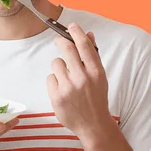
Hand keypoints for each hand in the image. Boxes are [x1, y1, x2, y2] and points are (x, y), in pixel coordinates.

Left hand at [46, 23, 114, 138]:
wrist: (94, 125)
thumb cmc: (96, 98)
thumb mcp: (100, 77)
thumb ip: (93, 56)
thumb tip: (88, 34)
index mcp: (96, 72)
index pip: (84, 46)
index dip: (77, 32)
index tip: (71, 25)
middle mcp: (83, 78)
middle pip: (67, 49)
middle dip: (61, 40)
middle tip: (59, 39)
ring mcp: (69, 87)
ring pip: (56, 63)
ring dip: (59, 67)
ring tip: (66, 78)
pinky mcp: (57, 96)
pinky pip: (50, 78)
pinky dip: (54, 81)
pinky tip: (62, 90)